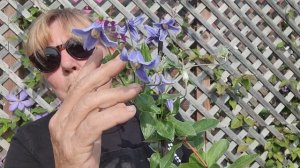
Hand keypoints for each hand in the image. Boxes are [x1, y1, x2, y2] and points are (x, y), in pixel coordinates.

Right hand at [48, 46, 141, 167]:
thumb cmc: (82, 152)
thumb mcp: (89, 125)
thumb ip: (97, 106)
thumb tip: (112, 85)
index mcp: (63, 112)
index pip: (76, 84)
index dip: (90, 66)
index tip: (103, 51)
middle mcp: (61, 118)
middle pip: (83, 88)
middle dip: (104, 72)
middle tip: (123, 61)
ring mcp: (65, 132)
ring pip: (90, 103)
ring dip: (115, 93)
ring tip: (135, 89)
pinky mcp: (75, 145)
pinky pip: (95, 124)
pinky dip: (114, 115)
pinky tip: (129, 111)